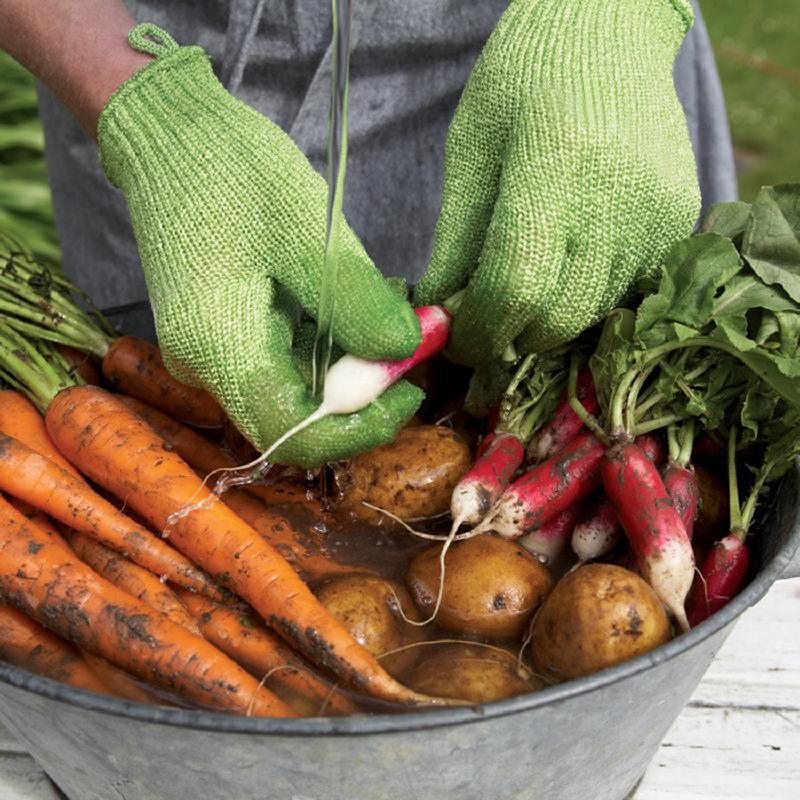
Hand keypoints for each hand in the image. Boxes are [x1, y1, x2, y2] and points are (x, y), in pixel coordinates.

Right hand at [98, 25, 421, 466]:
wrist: (170, 135)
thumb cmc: (229, 170)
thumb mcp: (306, 229)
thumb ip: (356, 301)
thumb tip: (405, 352)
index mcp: (217, 348)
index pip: (294, 434)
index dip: (360, 428)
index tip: (409, 390)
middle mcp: (209, 366)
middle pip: (300, 416)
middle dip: (367, 388)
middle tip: (414, 341)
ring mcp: (215, 351)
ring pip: (299, 387)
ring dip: (354, 359)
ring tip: (394, 306)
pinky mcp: (226, 332)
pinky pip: (287, 357)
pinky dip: (332, 339)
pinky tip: (362, 299)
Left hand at [414, 0, 700, 365]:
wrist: (607, 32)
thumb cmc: (521, 83)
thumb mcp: (470, 154)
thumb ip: (455, 242)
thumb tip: (438, 316)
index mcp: (554, 168)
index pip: (516, 289)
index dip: (480, 332)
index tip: (457, 342)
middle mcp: (618, 199)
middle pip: (559, 318)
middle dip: (512, 337)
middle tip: (486, 322)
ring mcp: (658, 214)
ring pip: (594, 314)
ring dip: (549, 321)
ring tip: (524, 290)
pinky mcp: (679, 220)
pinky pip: (627, 292)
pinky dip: (588, 299)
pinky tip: (567, 266)